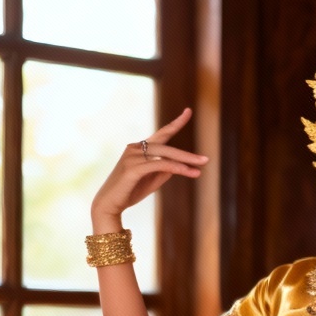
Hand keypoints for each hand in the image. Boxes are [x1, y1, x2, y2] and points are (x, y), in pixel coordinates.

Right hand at [91, 107, 207, 228]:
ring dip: (184, 162)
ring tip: (200, 168)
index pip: (161, 133)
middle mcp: (135, 148)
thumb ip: (165, 170)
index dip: (176, 123)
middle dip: (187, 154)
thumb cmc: (131, 191)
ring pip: (165, 155)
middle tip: (206, 160)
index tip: (188, 111)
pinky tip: (186, 171)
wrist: (110, 204)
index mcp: (140, 148)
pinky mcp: (132, 167)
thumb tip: (181, 165)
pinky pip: (159, 165)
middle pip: (167, 146)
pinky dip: (175, 167)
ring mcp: (132, 156)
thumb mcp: (153, 179)